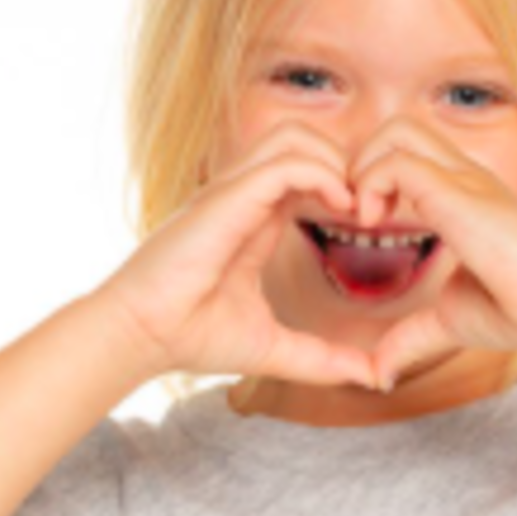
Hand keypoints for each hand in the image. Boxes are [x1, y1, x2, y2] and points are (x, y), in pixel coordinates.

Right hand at [89, 128, 382, 388]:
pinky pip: (284, 164)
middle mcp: (244, 195)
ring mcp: (232, 192)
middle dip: (349, 164)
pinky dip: (321, 176)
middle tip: (372, 211)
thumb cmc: (192, 336)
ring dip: (337, 164)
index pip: (308, 171)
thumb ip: (323, 359)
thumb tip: (373, 378)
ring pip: (296, 137)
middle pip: (306, 138)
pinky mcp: (226, 200)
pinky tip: (341, 209)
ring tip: (357, 209)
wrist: (142, 336)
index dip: (347, 186)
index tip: (373, 224)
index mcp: (256, 217)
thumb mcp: (275, 349)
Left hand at [346, 121, 516, 387]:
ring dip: (365, 169)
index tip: (369, 228)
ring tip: (366, 220)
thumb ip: (411, 337)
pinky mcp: (458, 192)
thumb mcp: (450, 320)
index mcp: (466, 196)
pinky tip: (374, 225)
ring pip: (396, 130)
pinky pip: (397, 161)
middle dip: (363, 163)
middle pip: (399, 128)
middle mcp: (464, 176)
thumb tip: (380, 374)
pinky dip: (371, 185)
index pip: (410, 154)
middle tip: (360, 217)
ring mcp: (463, 178)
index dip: (377, 181)